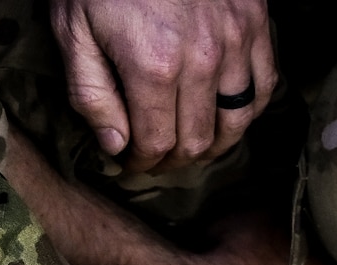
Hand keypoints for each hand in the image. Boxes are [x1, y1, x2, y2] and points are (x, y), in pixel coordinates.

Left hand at [51, 0, 276, 171]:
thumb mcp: (73, 29)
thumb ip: (91, 93)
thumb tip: (117, 147)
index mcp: (152, 68)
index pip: (157, 143)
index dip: (143, 163)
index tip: (131, 164)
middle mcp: (202, 65)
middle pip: (197, 141)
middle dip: (175, 159)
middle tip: (158, 158)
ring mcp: (237, 47)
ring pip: (237, 123)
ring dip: (215, 144)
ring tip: (193, 145)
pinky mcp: (257, 30)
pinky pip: (263, 88)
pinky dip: (246, 110)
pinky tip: (225, 113)